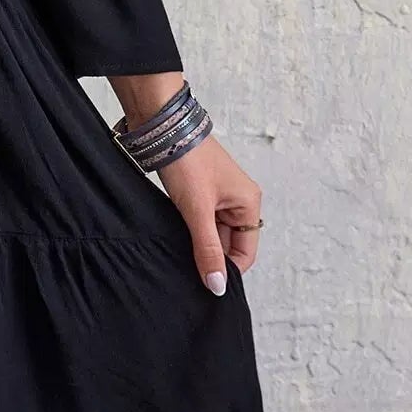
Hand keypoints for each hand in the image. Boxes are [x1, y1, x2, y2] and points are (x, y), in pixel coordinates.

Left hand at [155, 131, 261, 295]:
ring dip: (199, 242)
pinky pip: (200, 219)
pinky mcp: (200, 190)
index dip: (228, 270)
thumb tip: (218, 286)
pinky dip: (189, 228)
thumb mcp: (197, 210)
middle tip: (189, 267)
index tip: (206, 283)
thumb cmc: (186, 160)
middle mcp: (238, 199)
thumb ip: (208, 249)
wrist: (162, 125)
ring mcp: (219, 194)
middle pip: (229, 243)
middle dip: (212, 256)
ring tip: (179, 249)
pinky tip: (175, 233)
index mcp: (248, 203)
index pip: (246, 252)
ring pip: (213, 232)